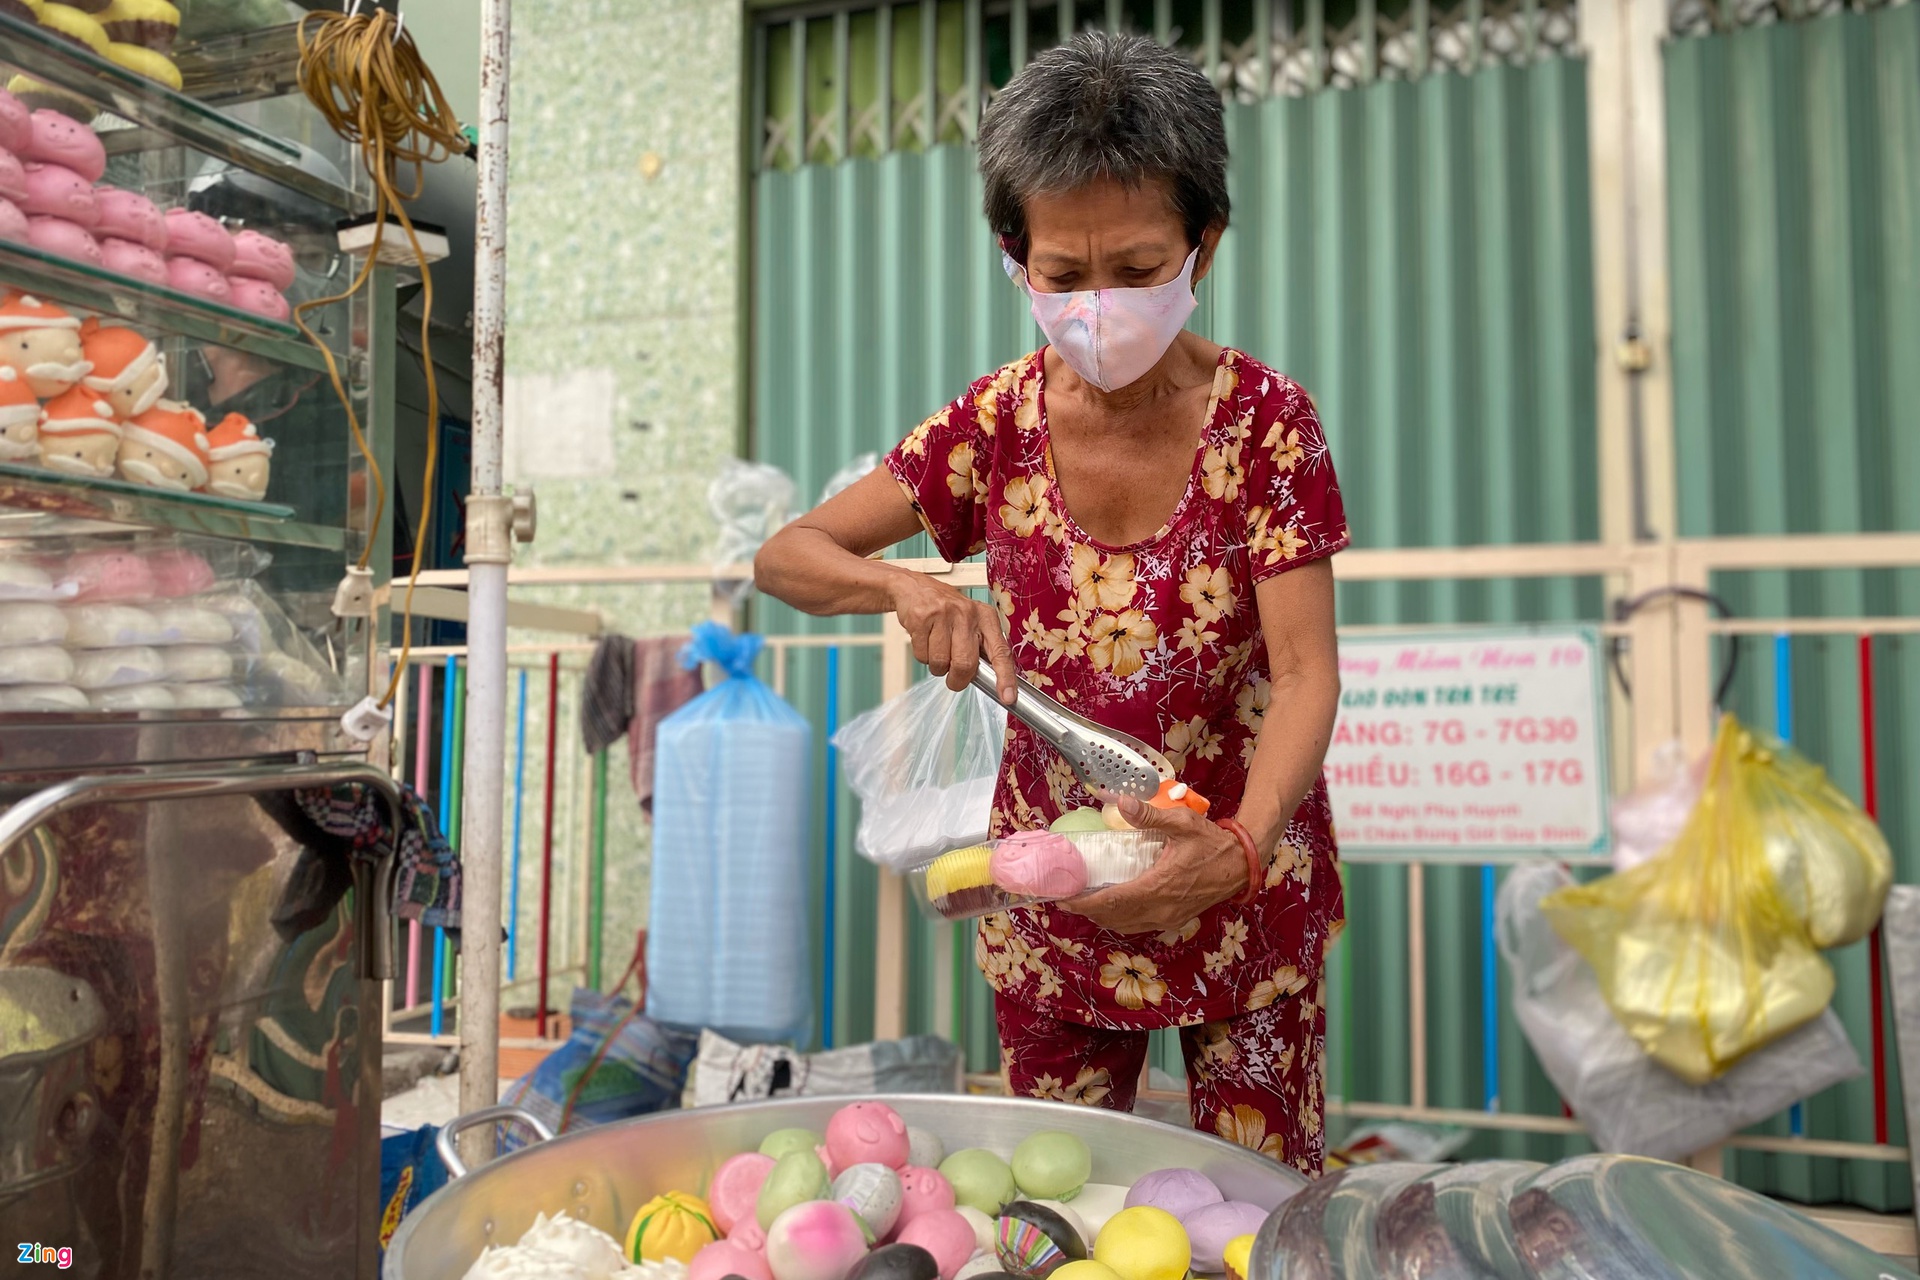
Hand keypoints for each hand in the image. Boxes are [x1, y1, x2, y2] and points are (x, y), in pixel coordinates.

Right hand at [888, 572, 1016, 701]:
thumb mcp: (971, 622)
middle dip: (957, 679)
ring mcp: (943, 614)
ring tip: (937, 648)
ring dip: (937, 666)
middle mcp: (967, 613)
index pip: (1000, 651)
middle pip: (965, 664)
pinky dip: (923, 656)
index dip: (1005, 677)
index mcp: (986, 617)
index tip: (1008, 697)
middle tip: (953, 677)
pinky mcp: (921, 618)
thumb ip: (982, 648)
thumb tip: (991, 680)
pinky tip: (925, 640)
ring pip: (940, 663)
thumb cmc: (947, 611)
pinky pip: (922, 655)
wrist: (915, 589)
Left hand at [1060, 794, 1249, 934]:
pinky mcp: (1174, 920)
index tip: (1064, 897)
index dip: (1085, 902)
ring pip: (1126, 925)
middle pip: (1114, 918)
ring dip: (1103, 916)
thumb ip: (1150, 816)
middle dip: (1087, 910)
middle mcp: (1161, 910)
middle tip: (1067, 896)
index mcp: (1159, 887)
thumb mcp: (1182, 823)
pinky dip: (1120, 919)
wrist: (1241, 865)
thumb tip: (1121, 803)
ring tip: (1084, 901)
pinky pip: (1139, 925)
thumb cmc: (1212, 844)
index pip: (1113, 902)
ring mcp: (1168, 918)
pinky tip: (1112, 906)